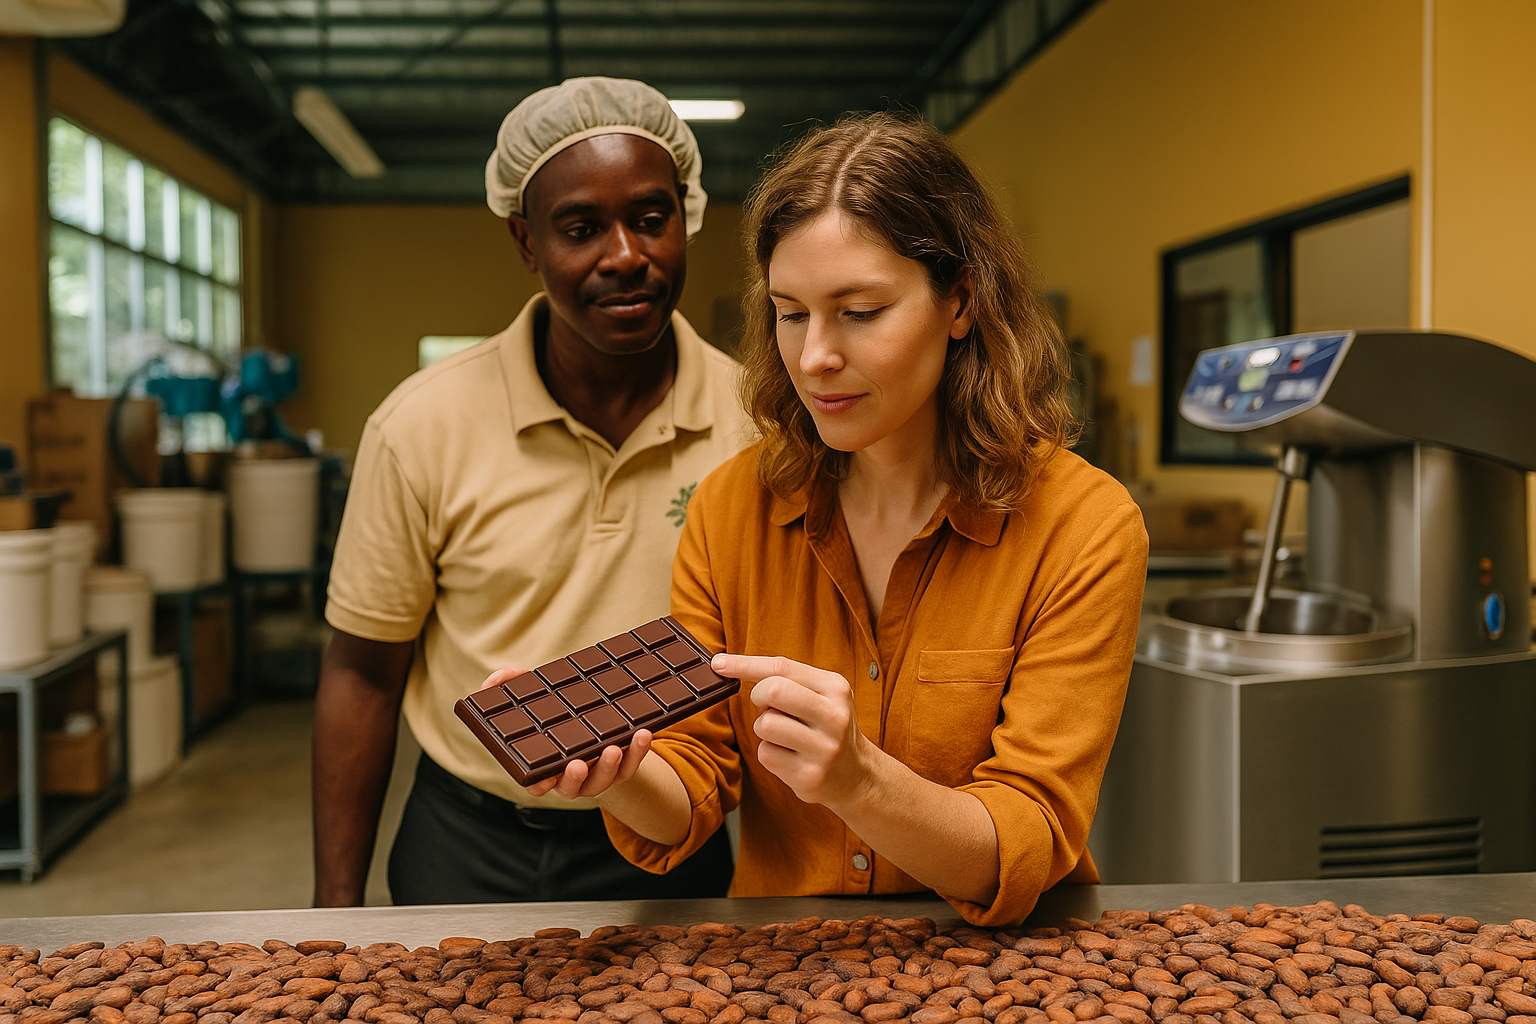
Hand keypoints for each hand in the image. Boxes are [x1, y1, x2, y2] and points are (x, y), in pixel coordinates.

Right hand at [476, 666, 652, 800]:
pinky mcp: (622, 769)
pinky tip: (643, 733)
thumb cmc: (557, 715)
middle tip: (578, 763)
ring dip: (609, 765)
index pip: (536, 784)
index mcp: (544, 767)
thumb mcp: (536, 698)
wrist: (593, 725)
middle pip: (571, 787)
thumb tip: (496, 677)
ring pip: (603, 780)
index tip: (542, 777)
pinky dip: (638, 752)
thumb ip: (513, 686)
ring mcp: (597, 776)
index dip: (538, 784)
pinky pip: (631, 766)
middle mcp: (569, 778)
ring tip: (615, 746)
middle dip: (575, 778)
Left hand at [714, 653, 872, 810]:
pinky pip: (766, 754)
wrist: (856, 775)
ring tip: (785, 735)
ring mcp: (823, 748)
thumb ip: (788, 680)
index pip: (783, 667)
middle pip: (773, 690)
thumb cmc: (826, 727)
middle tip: (768, 707)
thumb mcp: (822, 696)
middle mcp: (834, 716)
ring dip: (764, 728)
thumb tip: (729, 665)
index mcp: (836, 688)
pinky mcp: (809, 776)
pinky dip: (770, 753)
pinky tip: (790, 756)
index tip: (718, 663)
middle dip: (759, 697)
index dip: (745, 663)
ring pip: (765, 725)